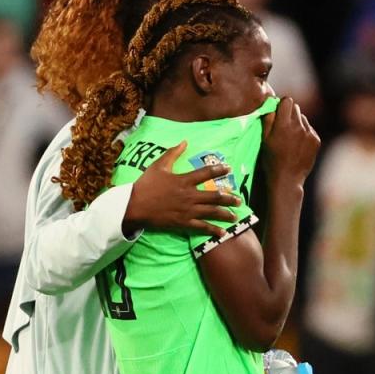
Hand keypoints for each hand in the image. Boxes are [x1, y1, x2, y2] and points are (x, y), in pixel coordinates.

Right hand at [124, 141, 241, 237]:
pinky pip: (201, 227)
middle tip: (239, 199)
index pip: (206, 173)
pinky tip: (222, 232)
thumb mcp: (159, 165)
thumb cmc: (146, 184)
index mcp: (184, 180)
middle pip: (214, 196)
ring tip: (235, 216)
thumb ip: (173, 153)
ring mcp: (187, 210)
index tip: (229, 169)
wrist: (135, 205)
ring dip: (225, 214)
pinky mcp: (183, 223)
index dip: (219, 170)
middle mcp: (189, 195)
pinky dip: (213, 230)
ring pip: (211, 212)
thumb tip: (185, 141)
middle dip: (229, 198)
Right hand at [263, 98, 320, 186]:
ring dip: (297, 123)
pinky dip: (304, 133)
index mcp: (283, 124)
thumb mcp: (264, 140)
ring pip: (303, 119)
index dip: (282, 105)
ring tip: (291, 138)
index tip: (278, 112)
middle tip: (283, 126)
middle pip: (296, 108)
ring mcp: (309, 133)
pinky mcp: (316, 140)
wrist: (287, 179)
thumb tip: (272, 105)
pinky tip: (298, 145)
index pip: (287, 101)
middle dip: (289, 113)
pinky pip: (310, 129)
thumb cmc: (271, 160)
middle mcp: (298, 126)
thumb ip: (268, 119)